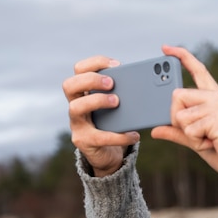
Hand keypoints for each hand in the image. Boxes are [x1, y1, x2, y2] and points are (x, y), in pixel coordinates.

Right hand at [62, 56, 139, 176]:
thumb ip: (124, 93)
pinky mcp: (84, 142)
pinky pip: (99, 137)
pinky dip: (119, 136)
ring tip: (117, 102)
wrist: (110, 154)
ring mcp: (77, 124)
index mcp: (85, 93)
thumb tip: (147, 82)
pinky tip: (134, 135)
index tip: (117, 64)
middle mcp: (76, 105)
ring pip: (75, 107)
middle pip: (70, 85)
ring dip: (97, 101)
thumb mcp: (119, 106)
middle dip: (91, 80)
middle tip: (112, 83)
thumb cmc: (116, 124)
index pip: (79, 69)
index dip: (95, 63)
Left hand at [151, 45, 217, 178]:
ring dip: (190, 134)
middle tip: (197, 132)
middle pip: (177, 95)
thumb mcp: (196, 140)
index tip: (165, 48)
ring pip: (181, 115)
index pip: (198, 70)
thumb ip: (177, 131)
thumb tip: (154, 130)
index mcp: (215, 96)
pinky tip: (213, 143)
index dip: (182, 57)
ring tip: (209, 139)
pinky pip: (190, 129)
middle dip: (178, 117)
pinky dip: (197, 142)